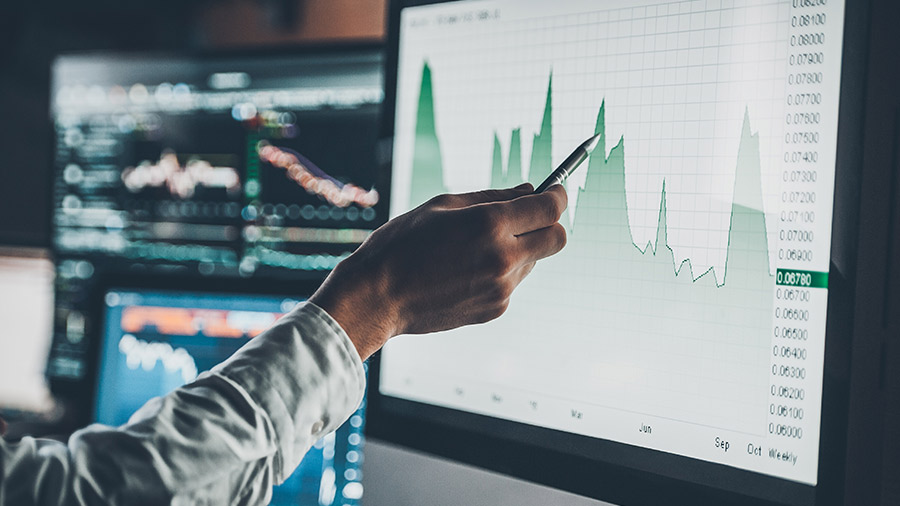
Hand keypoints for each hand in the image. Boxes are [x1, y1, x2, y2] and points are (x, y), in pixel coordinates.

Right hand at [309, 183, 567, 359]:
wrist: (377, 296)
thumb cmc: (403, 243)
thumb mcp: (444, 206)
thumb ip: (494, 196)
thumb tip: (530, 190)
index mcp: (490, 223)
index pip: (549, 208)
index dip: (556, 196)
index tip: (553, 192)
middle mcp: (503, 257)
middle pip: (557, 239)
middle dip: (550, 225)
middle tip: (528, 219)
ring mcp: (502, 287)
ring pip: (533, 261)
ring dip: (519, 250)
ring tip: (474, 249)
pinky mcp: (496, 308)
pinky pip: (512, 283)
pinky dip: (500, 273)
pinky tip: (465, 272)